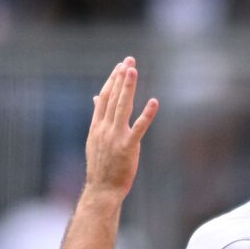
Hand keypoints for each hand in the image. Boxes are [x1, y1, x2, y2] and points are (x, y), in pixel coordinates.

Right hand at [84, 57, 158, 199]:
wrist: (102, 189)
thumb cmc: (101, 165)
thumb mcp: (95, 138)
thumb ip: (98, 117)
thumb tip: (96, 97)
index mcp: (97, 126)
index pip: (104, 97)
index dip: (112, 80)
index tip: (119, 66)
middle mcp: (105, 128)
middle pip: (113, 97)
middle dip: (121, 77)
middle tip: (129, 59)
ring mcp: (115, 137)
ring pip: (122, 107)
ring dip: (128, 87)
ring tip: (133, 70)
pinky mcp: (128, 147)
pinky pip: (139, 128)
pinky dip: (147, 114)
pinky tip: (154, 102)